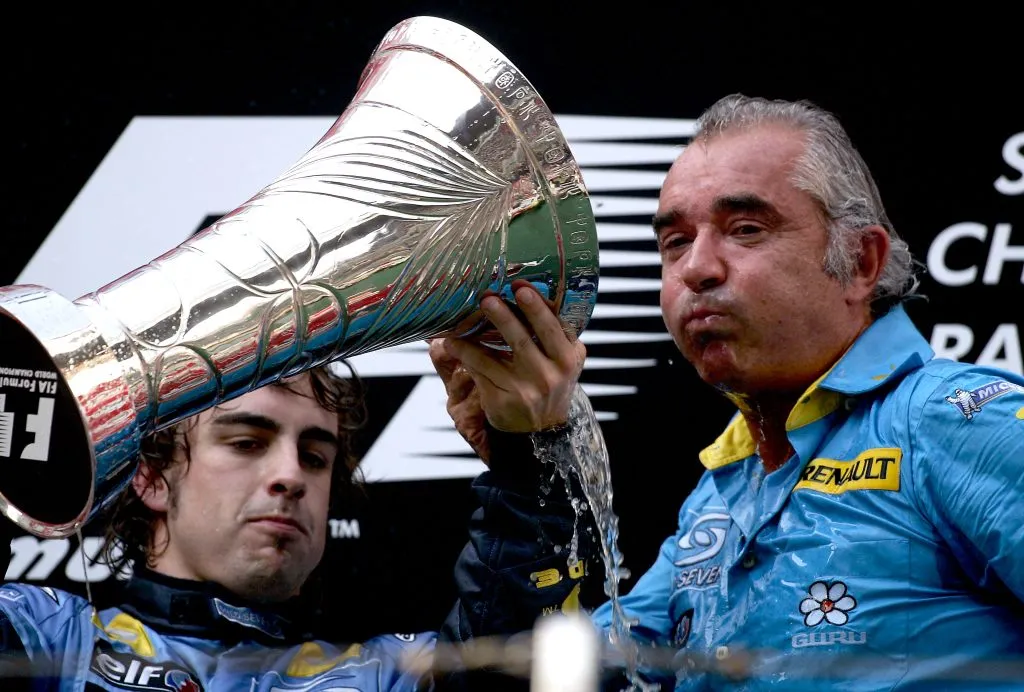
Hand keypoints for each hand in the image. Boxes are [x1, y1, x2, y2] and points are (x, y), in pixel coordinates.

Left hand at [430, 280, 585, 461]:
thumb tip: (527, 293)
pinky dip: (465, 354)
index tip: (521, 287)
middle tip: (488, 298)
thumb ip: (556, 333)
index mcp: (568, 358)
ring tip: (458, 322)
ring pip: (494, 357)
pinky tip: (452, 343)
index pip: (554, 328)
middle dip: (505, 317)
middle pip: (524, 340)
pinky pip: (479, 372)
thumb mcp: (564, 360)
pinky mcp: (503, 400)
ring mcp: (525, 390)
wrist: (540, 430)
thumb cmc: (549, 383)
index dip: (538, 307)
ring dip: (473, 337)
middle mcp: (549, 375)